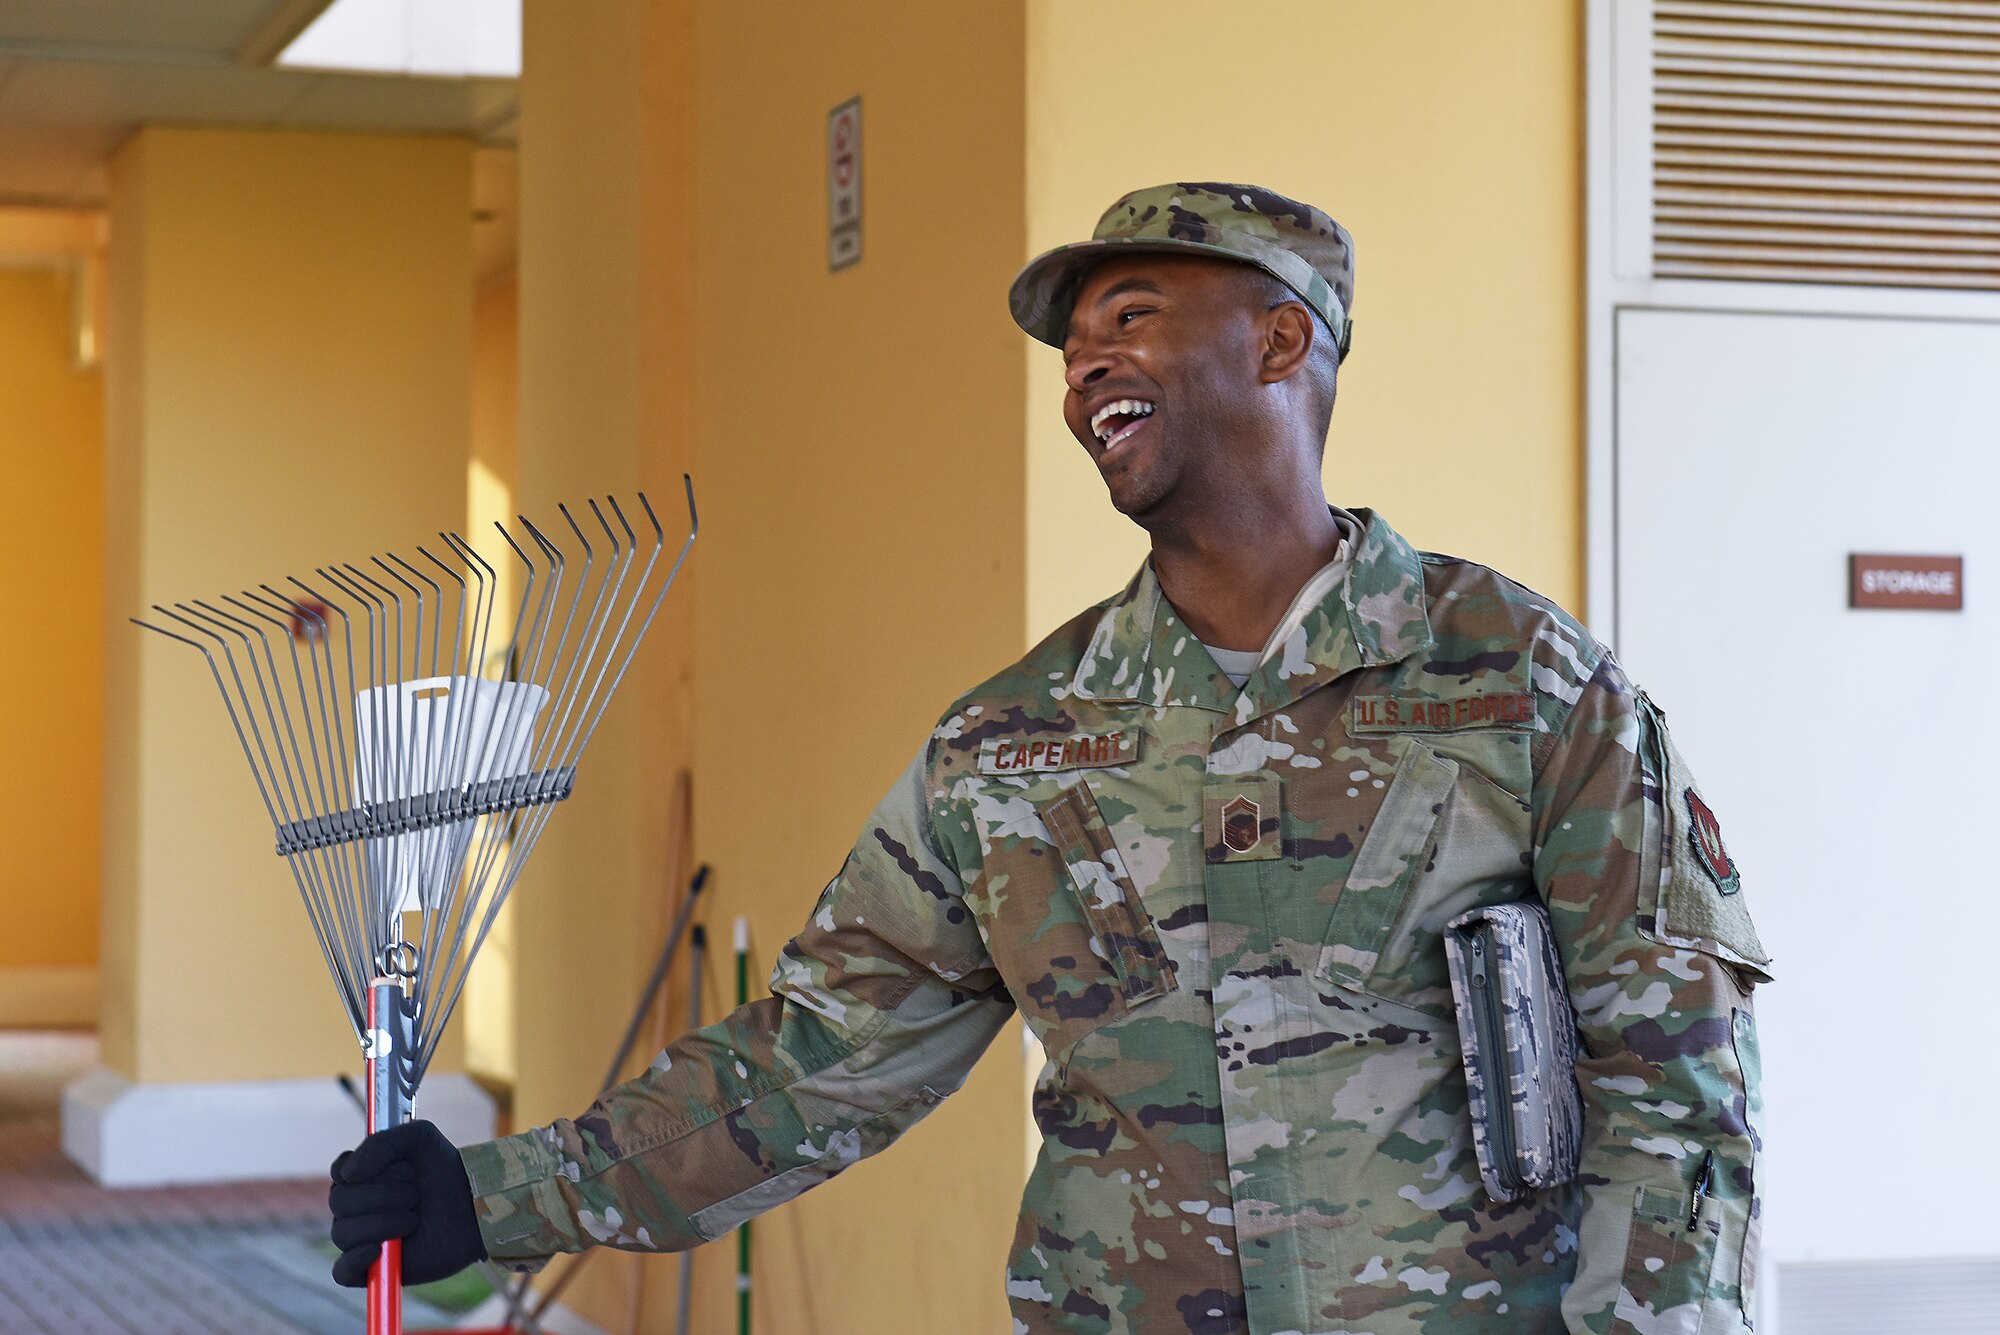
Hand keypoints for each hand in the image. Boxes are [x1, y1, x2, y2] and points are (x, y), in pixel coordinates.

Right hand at [328, 1119, 486, 1286]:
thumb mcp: (419, 1137)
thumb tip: (348, 1174)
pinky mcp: (373, 1269)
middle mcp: (356, 1208)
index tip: (403, 1170)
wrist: (473, 1206)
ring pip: (343, 1234)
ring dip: (382, 1223)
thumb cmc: (444, 1169)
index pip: (340, 1173)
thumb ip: (381, 1142)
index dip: (367, 1170)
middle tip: (415, 1194)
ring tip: (414, 1218)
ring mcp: (362, 1239)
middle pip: (340, 1202)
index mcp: (362, 1177)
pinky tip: (378, 1250)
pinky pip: (343, 1272)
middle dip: (383, 1196)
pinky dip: (354, 1261)